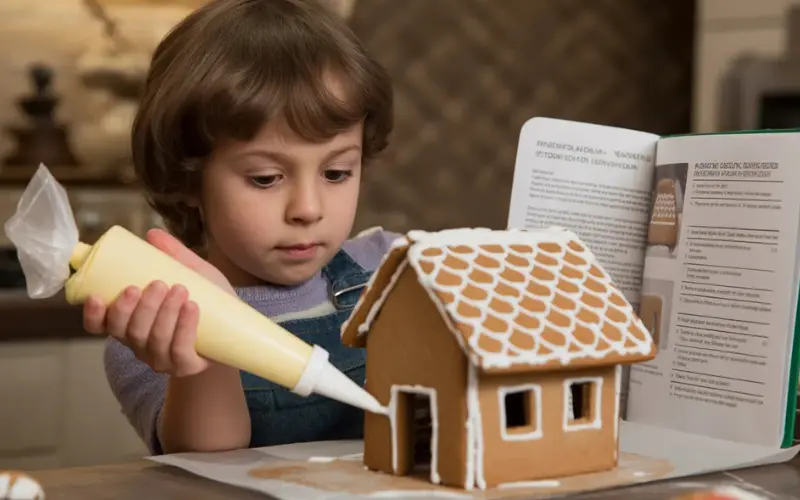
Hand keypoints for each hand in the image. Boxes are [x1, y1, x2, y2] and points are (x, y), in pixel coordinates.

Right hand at [83, 228, 234, 376]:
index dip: (94, 315)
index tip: (97, 297)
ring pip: (153, 340)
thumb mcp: (192, 274)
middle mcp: (139, 344)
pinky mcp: (185, 366)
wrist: (235, 331)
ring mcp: (161, 358)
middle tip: (156, 284)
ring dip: (164, 314)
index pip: (100, 326)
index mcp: (130, 323)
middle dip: (140, 308)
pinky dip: (184, 328)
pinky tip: (191, 308)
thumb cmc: (207, 301)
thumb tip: (153, 233)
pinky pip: (180, 350)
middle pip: (128, 331)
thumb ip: (174, 255)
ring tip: (179, 289)